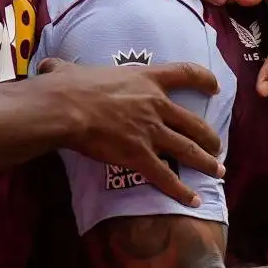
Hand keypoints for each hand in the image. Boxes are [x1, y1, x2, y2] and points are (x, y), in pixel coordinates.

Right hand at [36, 57, 226, 207]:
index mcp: (144, 79)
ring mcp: (150, 131)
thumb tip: (49, 67)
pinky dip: (180, 190)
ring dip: (205, 163)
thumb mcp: (69, 70)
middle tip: (217, 147)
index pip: (184, 73)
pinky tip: (192, 200)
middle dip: (209, 137)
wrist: (65, 108)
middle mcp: (155, 105)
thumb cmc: (66, 86)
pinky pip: (166, 176)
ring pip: (188, 150)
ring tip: (218, 172)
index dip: (204, 80)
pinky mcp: (140, 155)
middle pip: (193, 122)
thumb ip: (65, 69)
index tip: (215, 88)